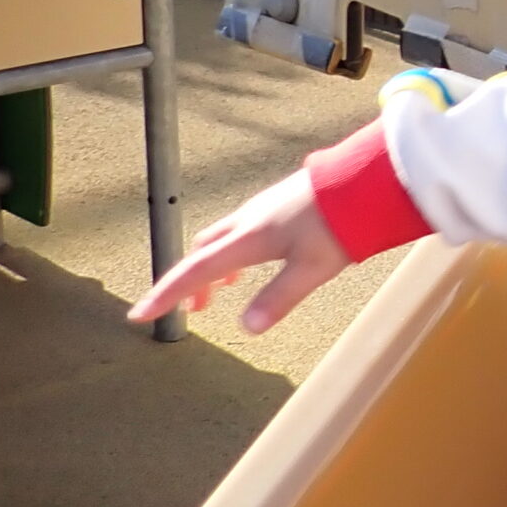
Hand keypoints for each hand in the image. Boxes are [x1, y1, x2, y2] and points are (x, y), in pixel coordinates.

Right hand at [125, 168, 350, 333]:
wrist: (367, 178)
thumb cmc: (342, 222)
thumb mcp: (312, 268)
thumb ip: (279, 298)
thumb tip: (247, 328)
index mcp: (250, 237)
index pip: (195, 270)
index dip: (166, 294)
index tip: (139, 314)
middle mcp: (249, 220)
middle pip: (203, 251)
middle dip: (188, 281)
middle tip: (188, 310)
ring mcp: (263, 208)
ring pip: (222, 238)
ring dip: (213, 265)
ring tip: (220, 290)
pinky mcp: (280, 202)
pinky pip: (241, 229)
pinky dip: (234, 251)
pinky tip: (252, 261)